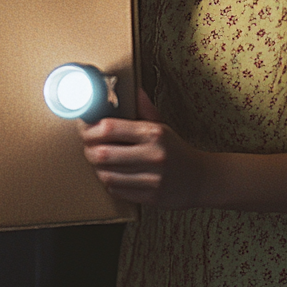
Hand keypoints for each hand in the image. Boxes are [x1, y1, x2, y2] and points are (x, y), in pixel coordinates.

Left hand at [79, 88, 206, 208]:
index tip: (86, 128)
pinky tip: (113, 175)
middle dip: (89, 150)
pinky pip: (116, 190)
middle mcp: (153, 154)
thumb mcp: (163, 126)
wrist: (200, 178)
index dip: (90, 128)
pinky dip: (109, 182)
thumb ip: (144, 109)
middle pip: (103, 153)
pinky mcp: (150, 196)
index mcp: (153, 133)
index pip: (110, 128)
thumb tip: (133, 89)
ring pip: (106, 175)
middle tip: (89, 146)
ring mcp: (152, 178)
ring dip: (97, 168)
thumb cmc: (176, 150)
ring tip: (100, 161)